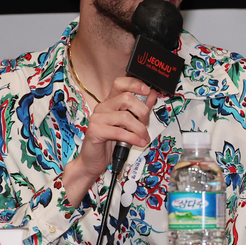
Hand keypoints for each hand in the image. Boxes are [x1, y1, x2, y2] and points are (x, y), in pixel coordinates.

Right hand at [63, 78, 157, 205]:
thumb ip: (140, 109)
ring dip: (140, 129)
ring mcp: (97, 118)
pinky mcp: (95, 131)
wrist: (93, 161)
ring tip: (143, 137)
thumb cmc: (110, 142)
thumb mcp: (130, 124)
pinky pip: (120, 131)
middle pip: (127, 98)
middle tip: (145, 123)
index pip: (120, 83)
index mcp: (110, 102)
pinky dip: (134, 138)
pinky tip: (139, 142)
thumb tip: (152, 95)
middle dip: (142, 112)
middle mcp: (102, 107)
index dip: (135, 84)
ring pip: (125, 116)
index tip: (148, 91)